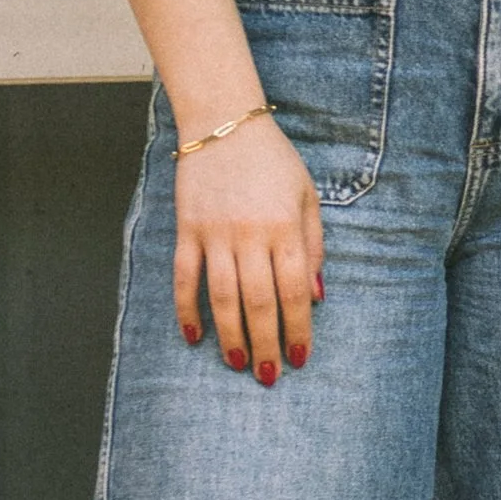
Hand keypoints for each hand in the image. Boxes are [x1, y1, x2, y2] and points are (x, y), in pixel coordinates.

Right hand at [173, 109, 323, 380]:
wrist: (224, 123)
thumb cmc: (274, 162)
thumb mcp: (307, 197)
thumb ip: (313, 247)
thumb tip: (316, 297)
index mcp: (285, 227)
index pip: (294, 290)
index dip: (298, 329)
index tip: (299, 357)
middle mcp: (250, 234)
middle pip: (259, 301)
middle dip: (265, 343)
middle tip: (267, 375)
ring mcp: (215, 232)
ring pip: (221, 296)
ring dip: (229, 335)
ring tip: (236, 363)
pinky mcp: (187, 229)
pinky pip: (183, 277)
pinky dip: (186, 309)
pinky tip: (192, 336)